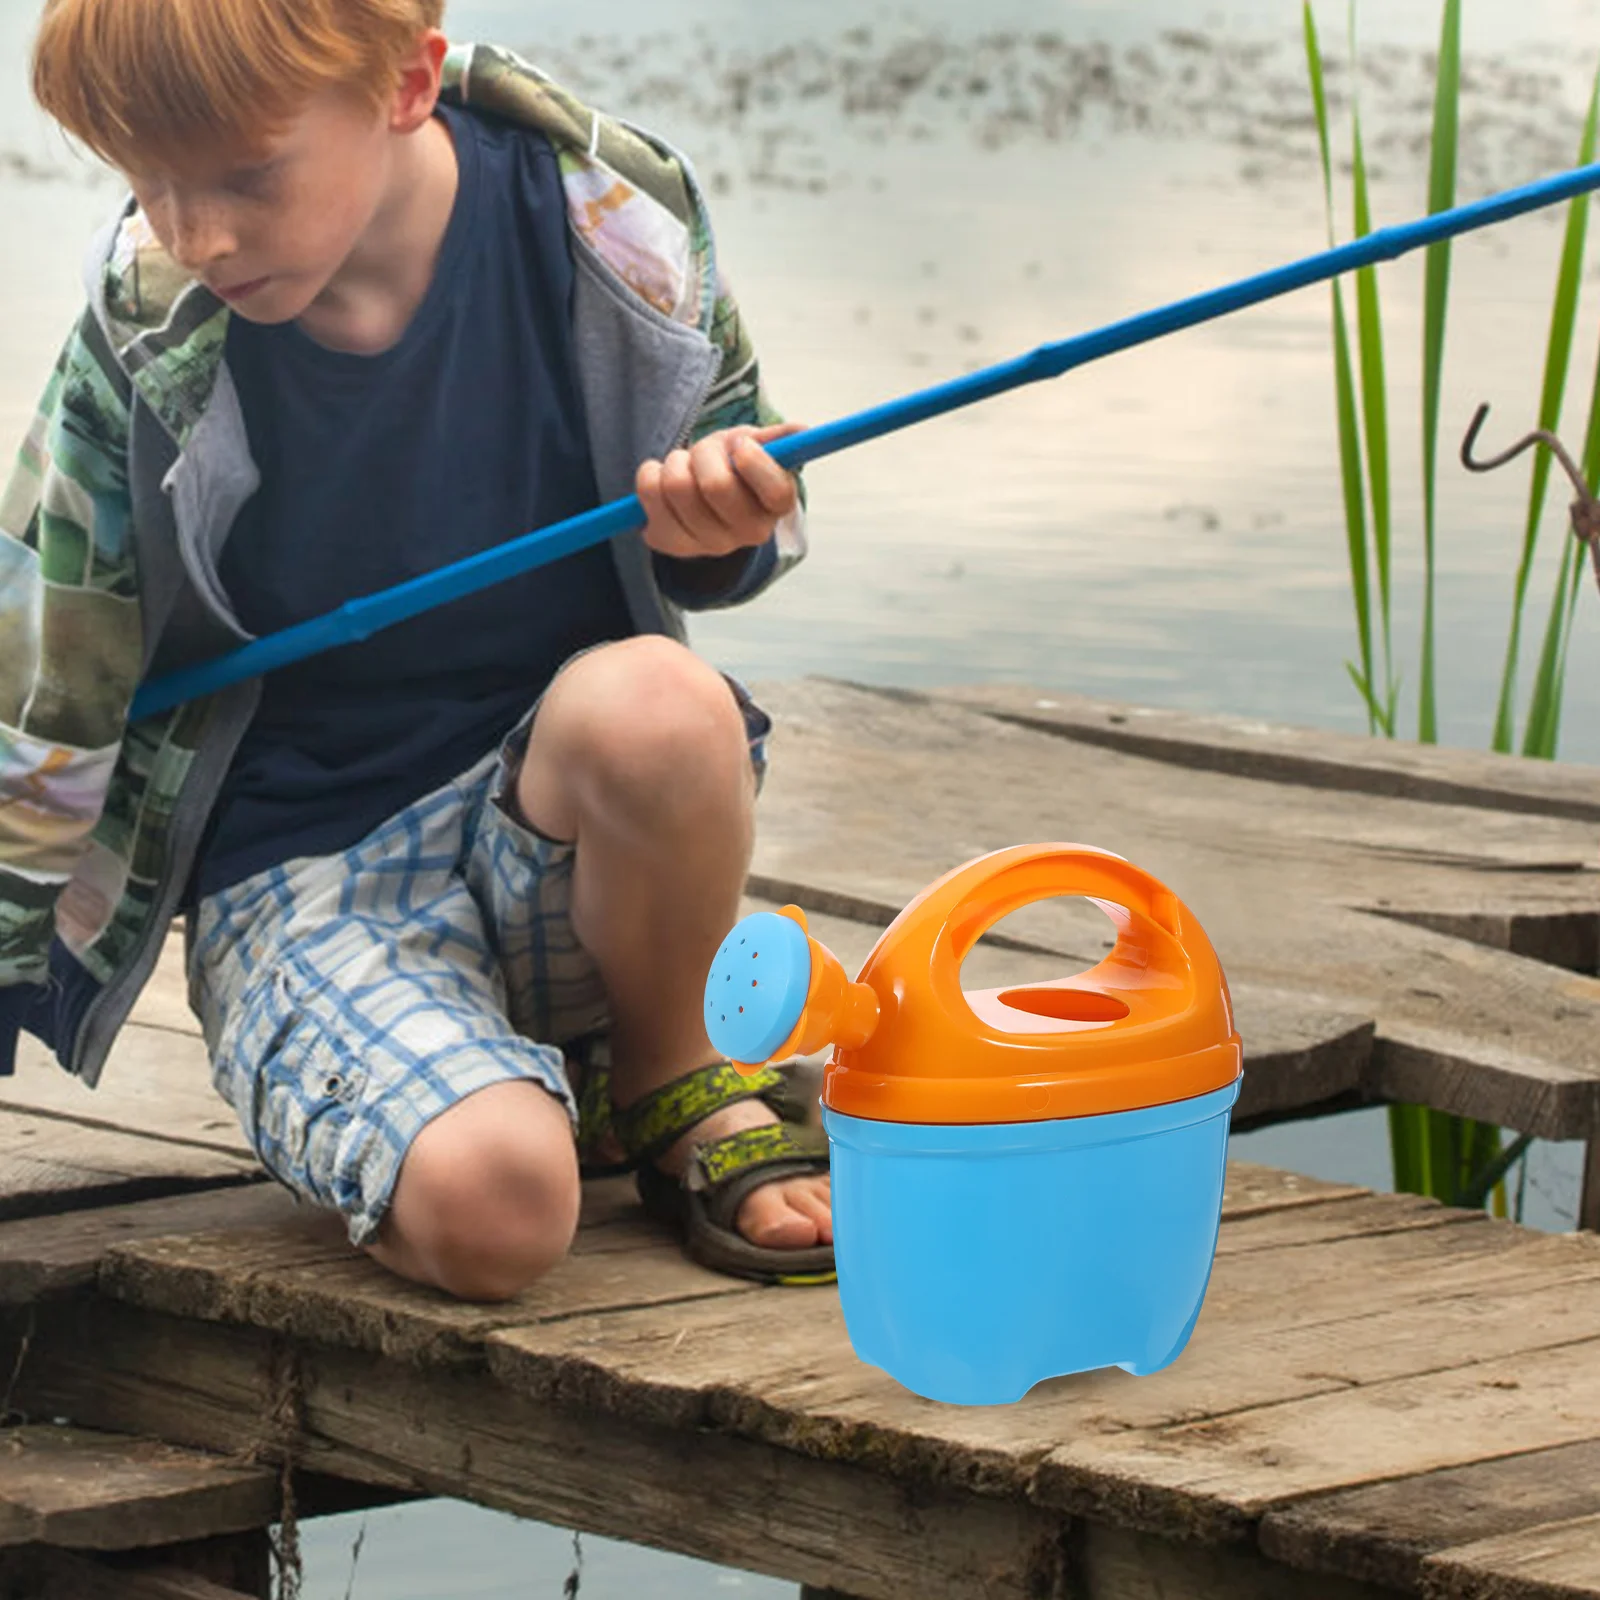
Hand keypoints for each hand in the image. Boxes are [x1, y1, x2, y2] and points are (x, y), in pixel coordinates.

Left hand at [637, 422, 800, 559]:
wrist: (701, 500)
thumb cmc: (734, 468)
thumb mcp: (757, 448)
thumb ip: (778, 439)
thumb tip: (801, 430)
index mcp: (776, 508)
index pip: (776, 491)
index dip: (754, 461)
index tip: (741, 446)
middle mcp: (746, 534)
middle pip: (717, 485)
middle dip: (705, 452)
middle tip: (705, 452)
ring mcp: (708, 544)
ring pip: (678, 485)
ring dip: (675, 461)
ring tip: (684, 466)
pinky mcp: (670, 543)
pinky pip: (649, 493)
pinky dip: (650, 474)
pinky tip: (663, 483)